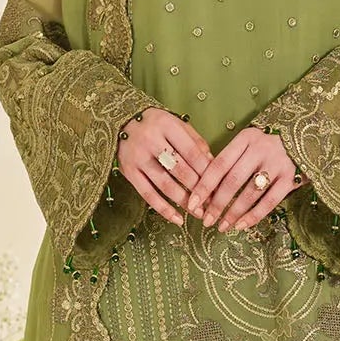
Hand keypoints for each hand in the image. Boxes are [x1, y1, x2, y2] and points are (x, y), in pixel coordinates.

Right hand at [117, 108, 213, 224]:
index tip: (219, 187)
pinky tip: (177, 219)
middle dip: (198, 190)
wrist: (121, 121)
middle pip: (180, 170)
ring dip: (184, 202)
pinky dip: (164, 209)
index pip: (192, 153)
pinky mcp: (128, 172)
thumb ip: (195, 141)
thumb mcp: (176, 124)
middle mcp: (151, 141)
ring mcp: (138, 157)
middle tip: (212, 204)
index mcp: (167, 125)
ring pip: (165, 185)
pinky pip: (148, 194)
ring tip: (198, 212)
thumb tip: (212, 164)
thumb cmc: (156, 124)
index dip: (207, 172)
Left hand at [188, 126, 300, 231]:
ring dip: (233, 213)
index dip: (204, 186)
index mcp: (245, 139)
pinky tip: (241, 226)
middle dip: (216, 204)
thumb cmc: (269, 145)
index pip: (219, 164)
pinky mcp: (291, 178)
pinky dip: (253, 216)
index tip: (192, 203)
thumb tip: (206, 189)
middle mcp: (260, 149)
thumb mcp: (249, 143)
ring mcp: (277, 164)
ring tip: (222, 226)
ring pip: (249, 194)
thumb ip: (231, 159)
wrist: (306, 138)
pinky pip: (269, 202)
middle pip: (232, 181)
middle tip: (206, 221)